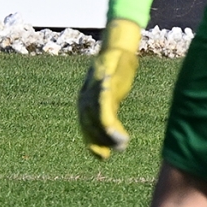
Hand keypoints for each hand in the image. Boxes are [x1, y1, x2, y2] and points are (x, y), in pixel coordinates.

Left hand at [78, 19, 141, 158]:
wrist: (117, 49)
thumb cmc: (113, 72)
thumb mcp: (108, 93)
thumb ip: (106, 108)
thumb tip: (110, 129)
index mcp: (84, 102)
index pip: (85, 127)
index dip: (93, 143)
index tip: (102, 157)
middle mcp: (85, 99)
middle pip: (91, 127)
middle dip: (103, 142)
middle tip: (117, 150)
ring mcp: (94, 93)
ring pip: (98, 121)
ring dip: (110, 136)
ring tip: (122, 144)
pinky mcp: (105, 87)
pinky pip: (105, 109)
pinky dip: (110, 124)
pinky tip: (119, 133)